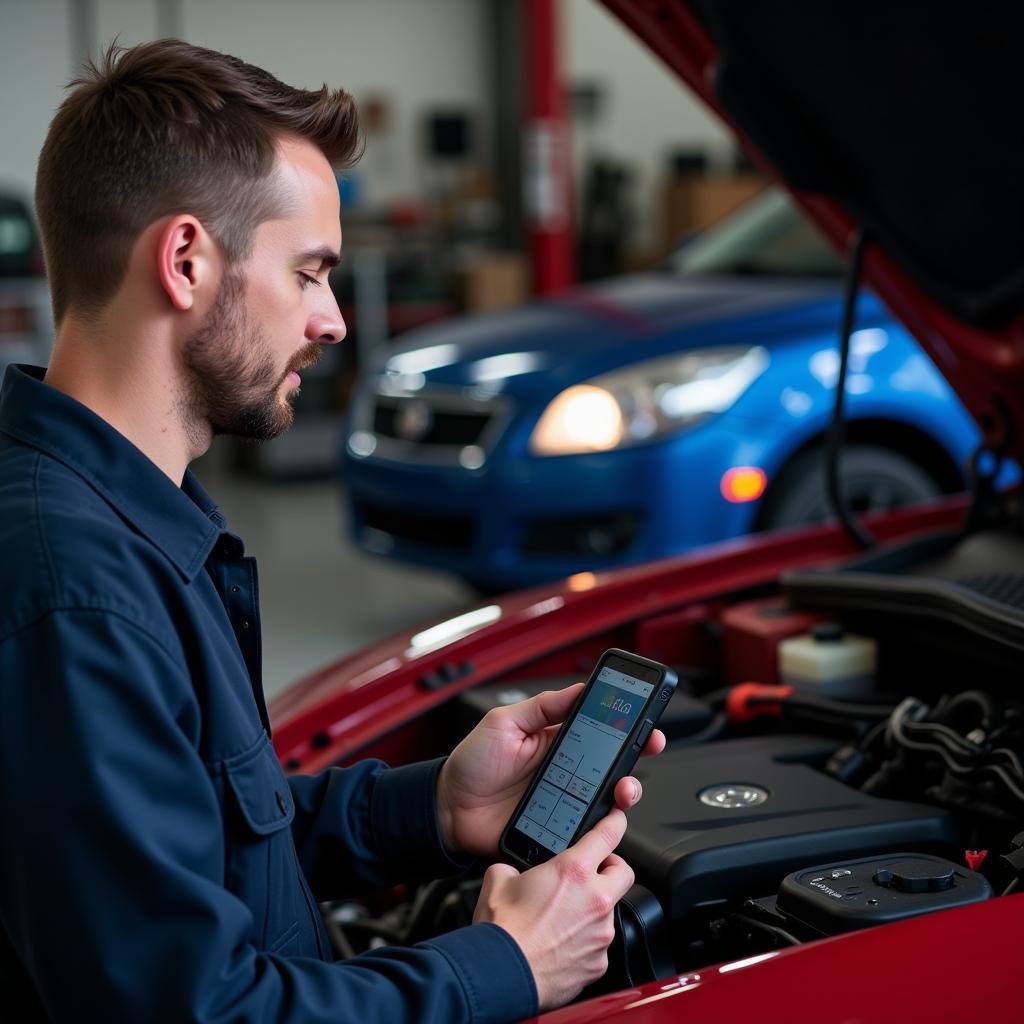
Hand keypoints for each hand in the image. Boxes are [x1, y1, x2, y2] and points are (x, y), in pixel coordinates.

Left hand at [436, 683, 664, 857]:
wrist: (448, 809)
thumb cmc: (472, 763)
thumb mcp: (504, 722)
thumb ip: (542, 706)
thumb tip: (580, 689)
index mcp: (558, 741)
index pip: (601, 730)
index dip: (627, 726)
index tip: (647, 720)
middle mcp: (568, 771)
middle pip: (614, 765)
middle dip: (637, 757)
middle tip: (647, 749)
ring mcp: (565, 802)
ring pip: (608, 799)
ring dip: (624, 793)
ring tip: (622, 789)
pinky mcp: (558, 830)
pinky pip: (588, 831)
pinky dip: (601, 827)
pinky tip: (600, 820)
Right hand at [474, 807, 633, 1010]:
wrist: (501, 974)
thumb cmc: (502, 931)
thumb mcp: (498, 880)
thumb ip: (512, 868)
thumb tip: (511, 872)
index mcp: (574, 871)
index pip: (608, 835)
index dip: (616, 821)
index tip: (618, 817)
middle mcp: (595, 900)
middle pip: (624, 872)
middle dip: (611, 868)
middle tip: (592, 872)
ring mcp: (600, 933)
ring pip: (610, 911)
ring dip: (594, 908)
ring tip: (564, 916)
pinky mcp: (598, 963)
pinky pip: (599, 944)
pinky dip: (586, 940)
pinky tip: (562, 943)